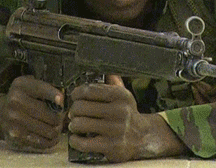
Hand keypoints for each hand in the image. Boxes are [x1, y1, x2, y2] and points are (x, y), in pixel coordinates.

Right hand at [0, 75, 64, 151]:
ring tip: (56, 127)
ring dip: (56, 130)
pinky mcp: (15, 136)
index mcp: (20, 86)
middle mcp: (15, 102)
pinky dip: (49, 141)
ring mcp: (14, 120)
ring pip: (48, 130)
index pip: (42, 90)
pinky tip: (51, 137)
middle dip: (59, 117)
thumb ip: (46, 88)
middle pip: (48, 114)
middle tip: (60, 118)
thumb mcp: (30, 85)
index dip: (55, 95)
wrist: (0, 114)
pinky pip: (40, 142)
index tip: (62, 100)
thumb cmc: (23, 98)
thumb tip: (62, 102)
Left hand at [68, 75, 185, 161]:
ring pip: (80, 124)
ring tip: (76, 125)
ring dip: (73, 125)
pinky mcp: (111, 146)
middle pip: (81, 107)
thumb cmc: (127, 115)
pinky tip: (77, 138)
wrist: (142, 137)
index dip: (76, 93)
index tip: (75, 97)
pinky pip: (83, 143)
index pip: (89, 90)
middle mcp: (119, 111)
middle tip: (74, 113)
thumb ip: (112, 82)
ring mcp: (115, 130)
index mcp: (120, 96)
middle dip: (73, 110)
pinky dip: (75, 140)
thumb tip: (103, 70)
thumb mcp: (124, 96)